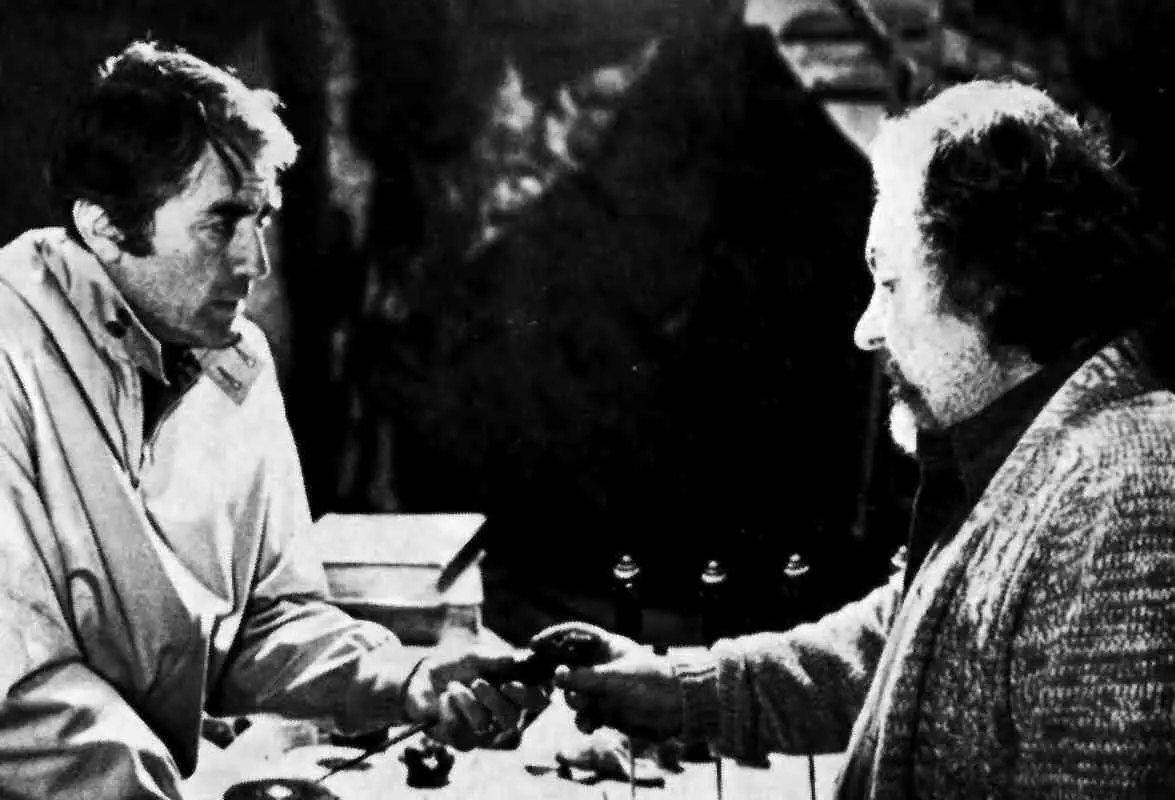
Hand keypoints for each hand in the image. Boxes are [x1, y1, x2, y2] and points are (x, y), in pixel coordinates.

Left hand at [403, 647, 549, 750]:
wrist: (427, 675)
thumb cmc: (459, 665)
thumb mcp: (476, 656)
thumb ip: (496, 659)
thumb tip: (516, 659)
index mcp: (515, 695)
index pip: (536, 701)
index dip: (526, 696)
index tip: (509, 683)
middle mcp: (503, 718)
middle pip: (510, 721)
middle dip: (492, 700)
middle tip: (477, 682)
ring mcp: (482, 733)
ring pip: (482, 724)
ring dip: (466, 700)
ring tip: (454, 686)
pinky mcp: (459, 741)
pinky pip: (457, 730)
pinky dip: (449, 708)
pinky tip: (445, 697)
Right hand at [530, 622, 682, 741]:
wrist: (678, 710)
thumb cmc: (651, 683)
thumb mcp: (616, 678)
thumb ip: (585, 678)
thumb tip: (556, 676)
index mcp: (607, 646)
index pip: (575, 634)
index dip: (554, 636)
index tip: (535, 645)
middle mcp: (601, 666)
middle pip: (568, 665)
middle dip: (560, 677)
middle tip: (550, 686)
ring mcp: (603, 689)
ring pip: (575, 693)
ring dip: (575, 701)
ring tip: (586, 705)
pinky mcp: (607, 711)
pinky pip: (585, 714)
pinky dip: (585, 720)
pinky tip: (591, 725)